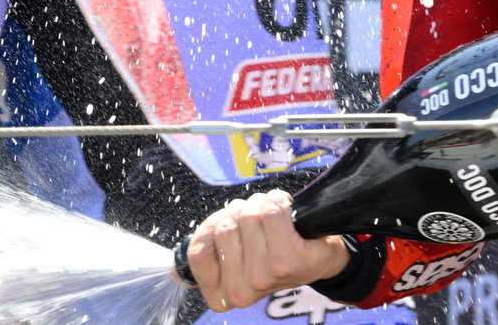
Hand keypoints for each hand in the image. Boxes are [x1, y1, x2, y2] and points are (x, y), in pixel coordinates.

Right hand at [184, 190, 350, 312]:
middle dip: (241, 212)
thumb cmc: (277, 252)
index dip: (214, 227)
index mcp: (224, 295)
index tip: (233, 231)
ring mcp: (263, 277)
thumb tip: (176, 266)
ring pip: (247, 216)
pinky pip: (270, 212)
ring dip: (261, 204)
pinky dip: (277, 201)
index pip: (197, 251)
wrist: (321, 256)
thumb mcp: (235, 259)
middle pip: (225, 227)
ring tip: (272, 213)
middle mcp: (242, 291)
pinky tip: (284, 209)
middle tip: (259, 217)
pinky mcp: (286, 259)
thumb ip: (208, 256)